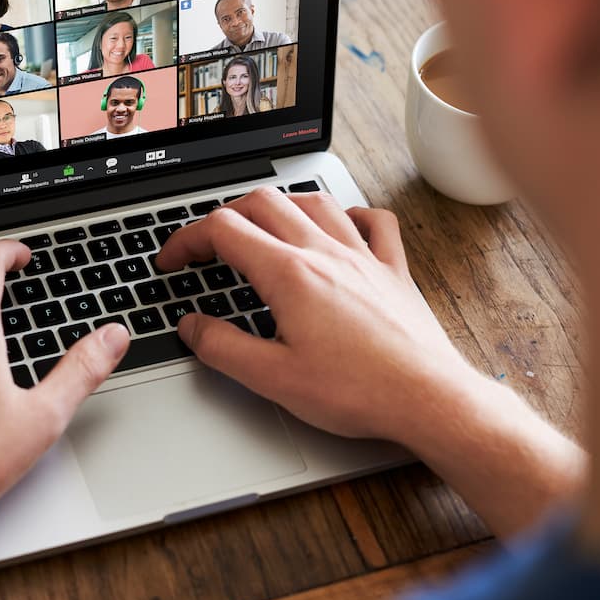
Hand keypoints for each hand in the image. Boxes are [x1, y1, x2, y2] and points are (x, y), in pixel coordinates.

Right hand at [156, 188, 479, 445]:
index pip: (223, 230)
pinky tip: (342, 224)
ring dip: (280, 205)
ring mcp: (363, 256)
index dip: (186, 240)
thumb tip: (191, 327)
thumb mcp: (273, 379)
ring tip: (260, 225)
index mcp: (289, 274)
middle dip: (224, 215)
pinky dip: (351, 214)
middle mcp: (325, 252)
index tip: (173, 261)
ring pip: (315, 201)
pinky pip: (374, 221)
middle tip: (207, 244)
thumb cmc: (358, 391)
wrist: (427, 398)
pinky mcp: (393, 271)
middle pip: (263, 202)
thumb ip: (222, 348)